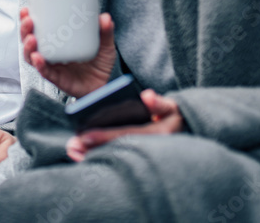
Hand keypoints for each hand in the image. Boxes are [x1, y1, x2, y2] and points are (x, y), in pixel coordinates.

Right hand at [20, 8, 117, 98]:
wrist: (106, 86)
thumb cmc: (101, 65)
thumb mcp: (105, 45)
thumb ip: (106, 32)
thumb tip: (105, 17)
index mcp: (58, 42)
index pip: (38, 30)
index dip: (29, 20)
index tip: (26, 10)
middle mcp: (52, 54)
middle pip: (30, 42)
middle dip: (25, 31)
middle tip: (28, 21)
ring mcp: (53, 67)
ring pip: (32, 57)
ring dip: (28, 48)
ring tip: (31, 38)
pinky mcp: (58, 79)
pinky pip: (45, 72)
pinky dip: (40, 65)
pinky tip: (38, 57)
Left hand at [65, 89, 184, 161]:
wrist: (187, 134)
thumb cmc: (174, 118)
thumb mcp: (172, 107)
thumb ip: (159, 103)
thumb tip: (147, 97)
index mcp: (159, 134)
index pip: (127, 134)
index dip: (104, 135)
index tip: (83, 135)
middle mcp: (153, 149)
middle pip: (118, 150)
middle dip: (94, 149)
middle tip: (72, 146)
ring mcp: (146, 158)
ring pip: (117, 159)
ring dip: (95, 157)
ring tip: (74, 152)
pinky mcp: (139, 161)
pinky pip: (118, 162)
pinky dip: (101, 161)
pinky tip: (84, 158)